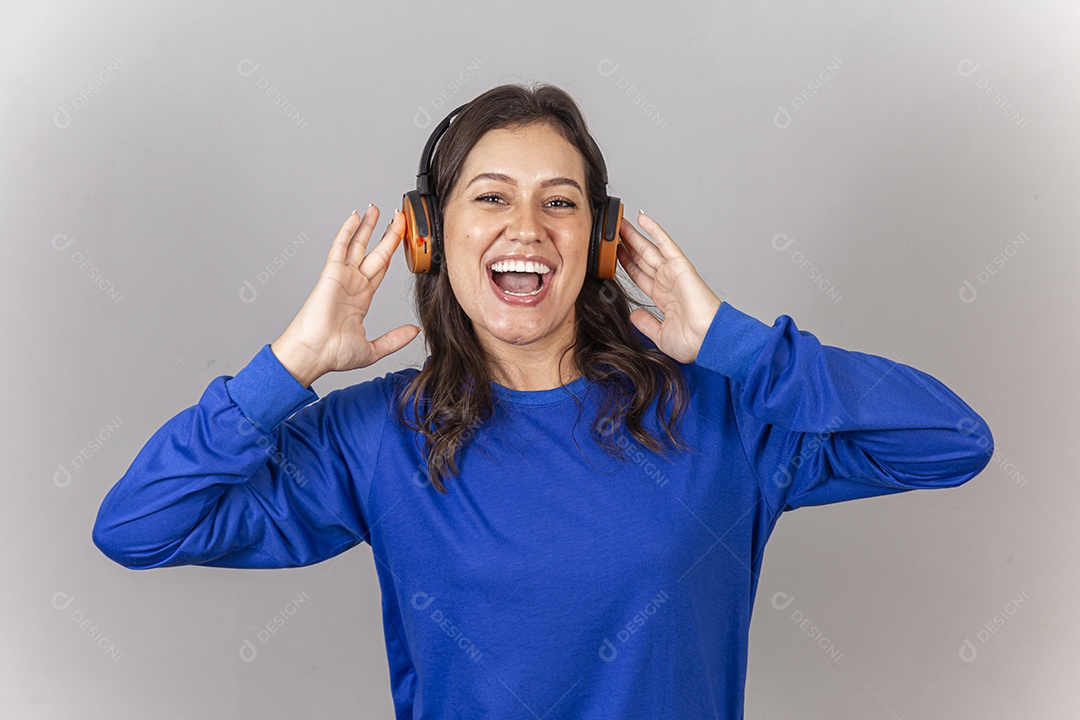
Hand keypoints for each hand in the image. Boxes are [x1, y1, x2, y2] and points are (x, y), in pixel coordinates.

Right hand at [271, 206, 420, 385]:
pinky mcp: (332, 274)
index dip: (392, 253)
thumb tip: (415, 331)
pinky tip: (356, 216)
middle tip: (397, 216)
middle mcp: (353, 284)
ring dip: (368, 226)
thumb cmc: (333, 353)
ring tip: (376, 208)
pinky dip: (347, 231)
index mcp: (361, 299)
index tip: (401, 239)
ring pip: (358, 245)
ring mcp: (342, 277)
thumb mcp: (374, 349)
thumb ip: (395, 339)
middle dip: (386, 234)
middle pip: (374, 252)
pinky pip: (341, 247)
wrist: (313, 354)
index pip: (381, 269)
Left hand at [616, 211, 721, 363]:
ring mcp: (673, 273)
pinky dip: (654, 230)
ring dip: (634, 235)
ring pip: (649, 249)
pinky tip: (642, 218)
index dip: (626, 264)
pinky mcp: (680, 266)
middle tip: (614, 233)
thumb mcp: (660, 335)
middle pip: (642, 259)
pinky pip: (665, 243)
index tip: (614, 255)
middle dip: (627, 246)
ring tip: (621, 223)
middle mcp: (667, 283)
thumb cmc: (692, 341)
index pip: (640, 276)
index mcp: (663, 298)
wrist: (707, 340)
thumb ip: (646, 323)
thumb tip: (634, 315)